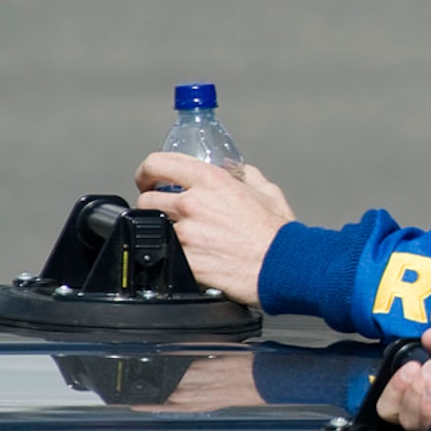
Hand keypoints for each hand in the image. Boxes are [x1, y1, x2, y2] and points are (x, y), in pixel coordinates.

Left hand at [135, 154, 295, 304]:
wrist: (283, 266)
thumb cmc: (278, 232)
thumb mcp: (266, 191)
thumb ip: (245, 176)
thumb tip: (235, 171)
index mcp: (211, 181)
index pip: (158, 164)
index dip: (146, 171)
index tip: (148, 178)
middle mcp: (193, 204)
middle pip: (146, 198)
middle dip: (151, 203)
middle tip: (161, 209)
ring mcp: (186, 235)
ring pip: (153, 228)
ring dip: (162, 230)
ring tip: (180, 235)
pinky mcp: (185, 262)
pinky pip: (167, 254)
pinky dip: (174, 254)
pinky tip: (191, 255)